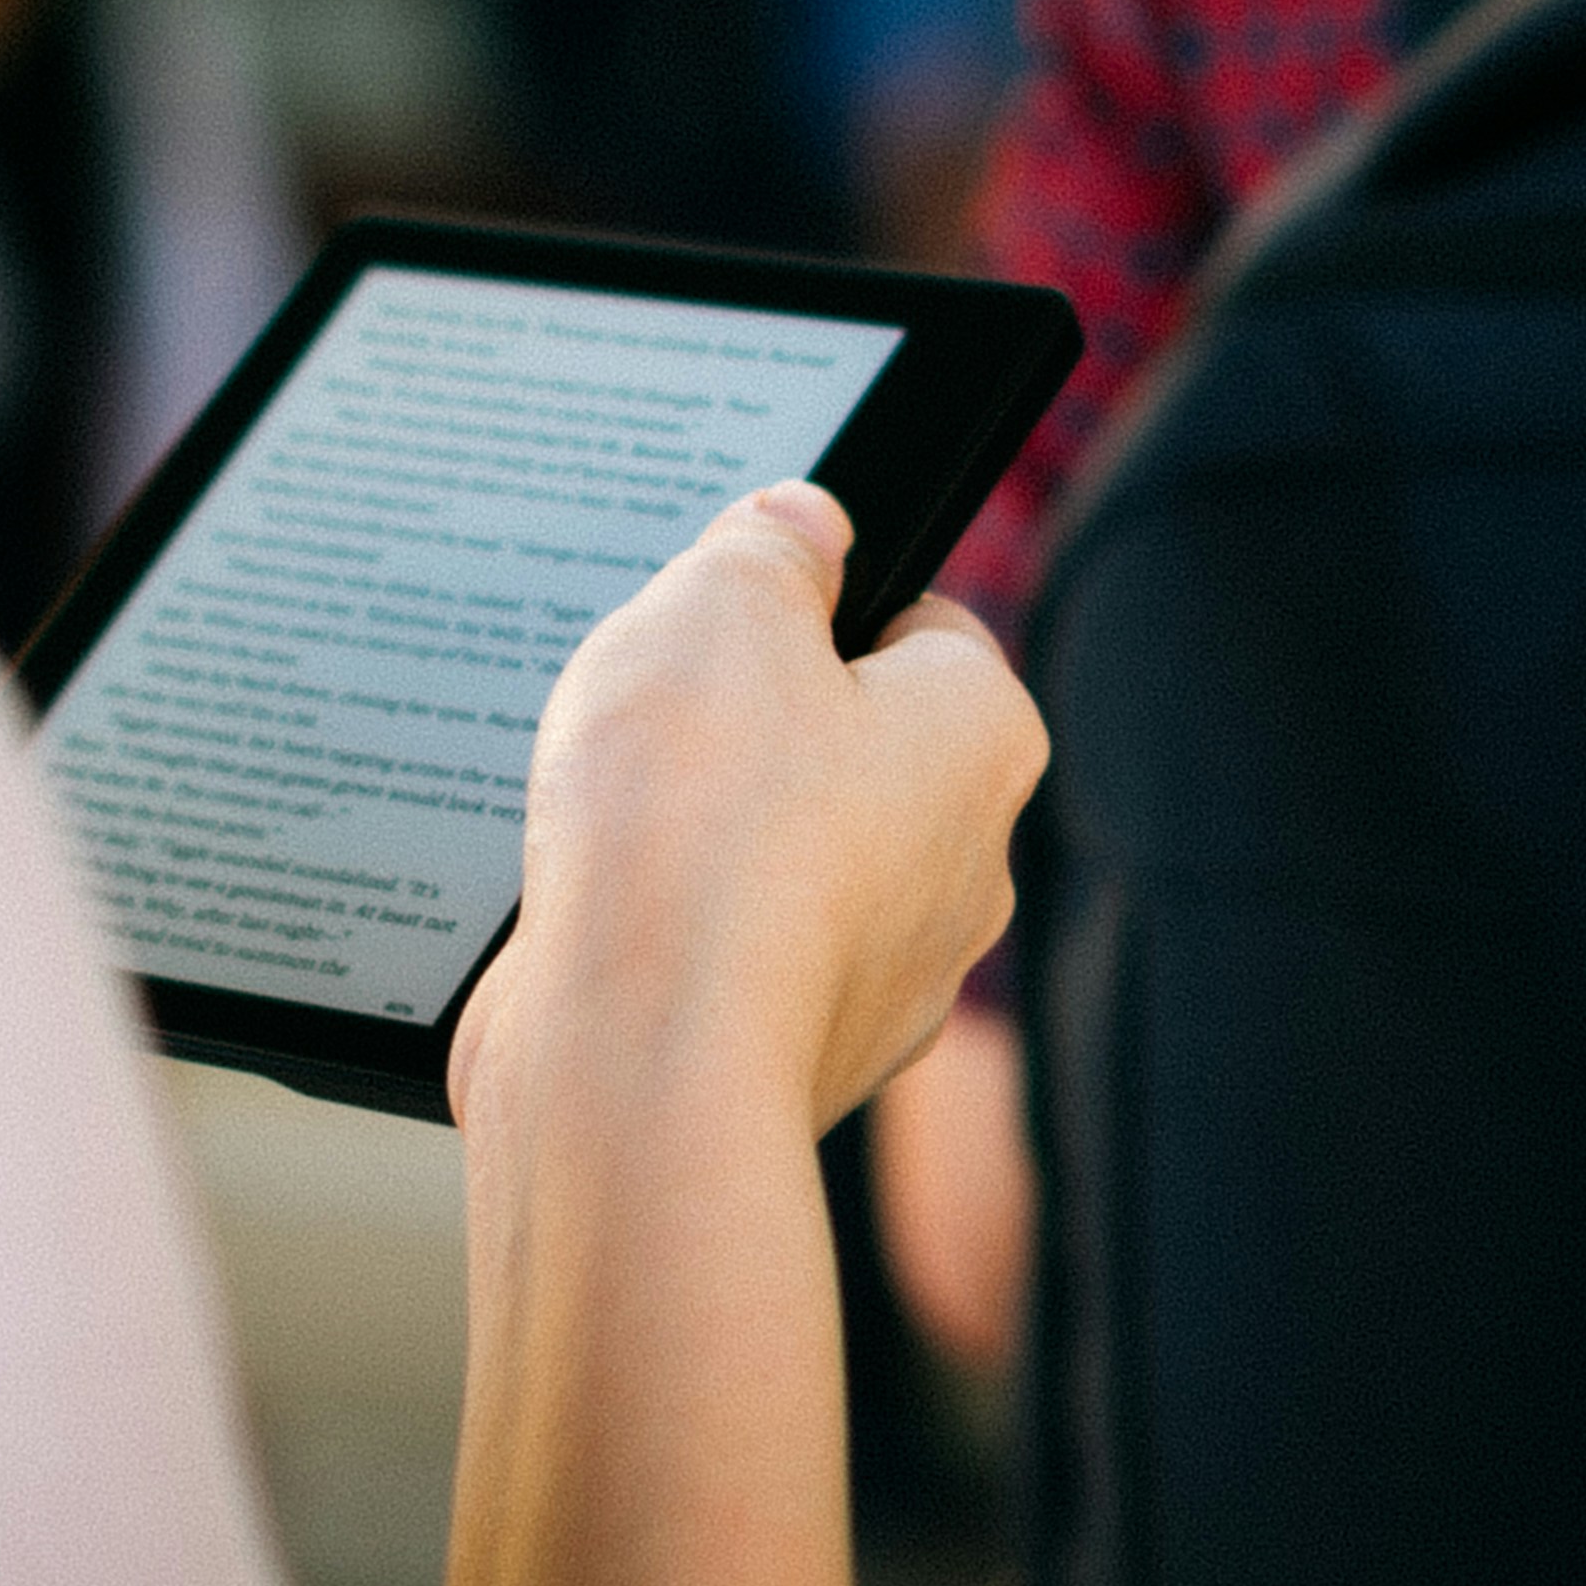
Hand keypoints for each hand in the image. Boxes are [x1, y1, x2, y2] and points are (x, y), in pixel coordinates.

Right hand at [432, 483, 1042, 1585]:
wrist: (636, 1062)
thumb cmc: (692, 825)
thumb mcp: (717, 604)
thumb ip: (768, 541)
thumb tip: (800, 524)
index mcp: (980, 736)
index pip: (919, 622)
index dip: (811, 603)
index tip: (727, 613)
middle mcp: (964, 865)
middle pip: (847, 745)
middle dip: (748, 726)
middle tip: (653, 715)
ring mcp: (889, 977)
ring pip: (787, 859)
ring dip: (705, 837)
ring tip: (612, 824)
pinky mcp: (799, 1054)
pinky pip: (733, 960)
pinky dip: (673, 936)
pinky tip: (604, 918)